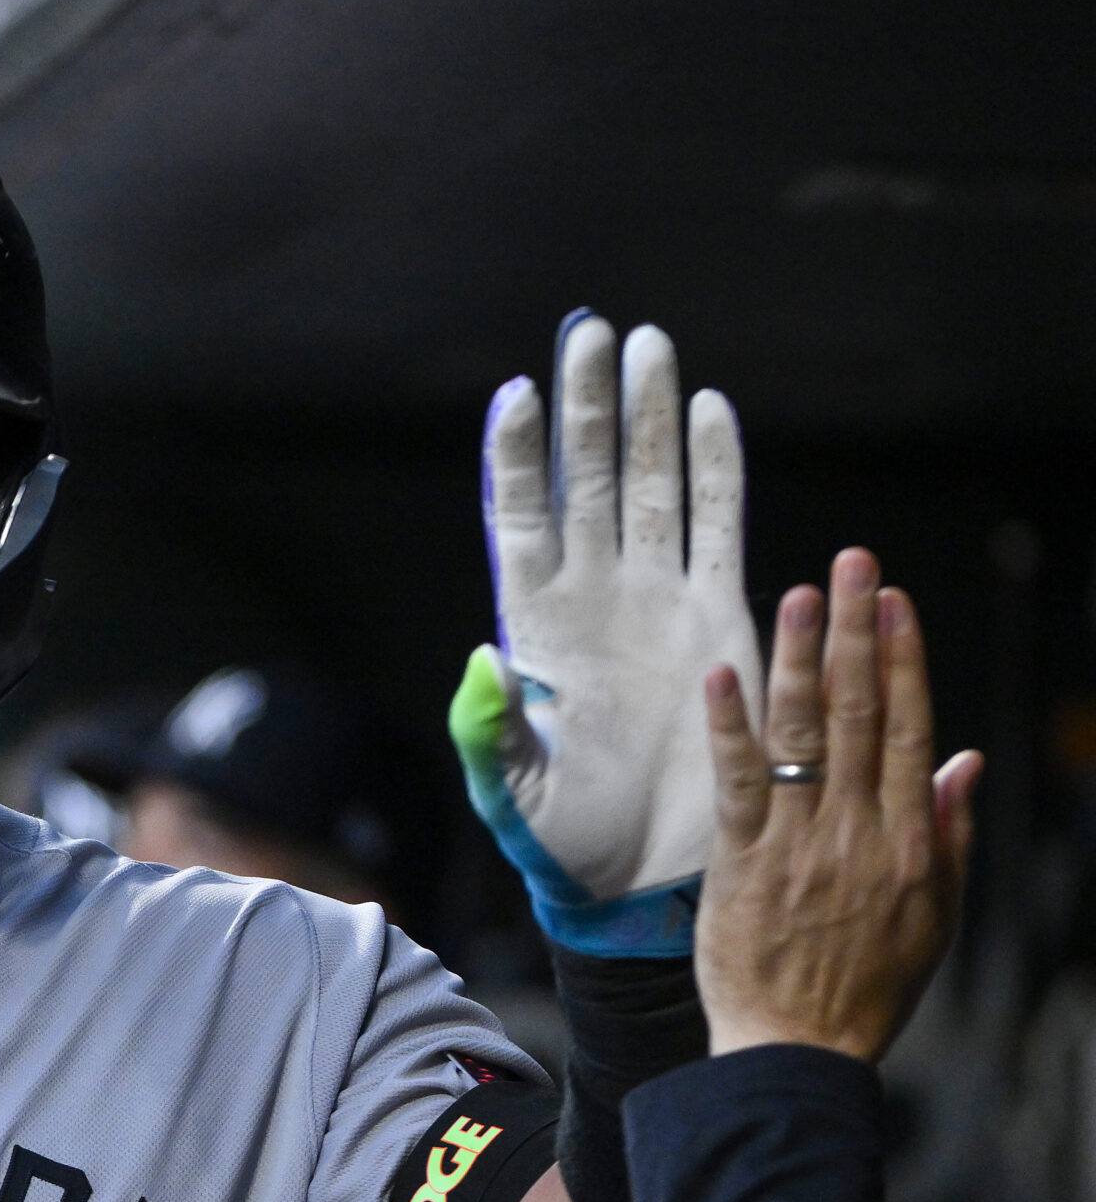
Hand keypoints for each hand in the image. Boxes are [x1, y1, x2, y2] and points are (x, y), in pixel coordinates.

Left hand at [450, 312, 761, 955]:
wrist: (643, 872)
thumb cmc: (562, 838)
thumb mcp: (508, 790)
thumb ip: (487, 731)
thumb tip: (482, 662)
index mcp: (534, 624)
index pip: (520, 517)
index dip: (517, 458)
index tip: (515, 393)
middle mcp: (593, 593)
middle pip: (589, 478)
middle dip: (587, 406)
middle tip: (589, 330)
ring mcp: (655, 596)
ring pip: (653, 485)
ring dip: (648, 416)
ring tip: (645, 344)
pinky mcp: (718, 614)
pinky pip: (719, 525)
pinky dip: (716, 467)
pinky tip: (707, 408)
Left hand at [696, 550, 982, 1058]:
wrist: (797, 1048)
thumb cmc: (865, 985)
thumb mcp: (935, 914)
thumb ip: (947, 830)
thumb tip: (964, 758)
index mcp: (910, 842)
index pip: (911, 729)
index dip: (904, 660)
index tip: (895, 603)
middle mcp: (859, 832)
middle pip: (863, 714)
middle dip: (858, 633)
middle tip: (853, 565)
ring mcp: (800, 845)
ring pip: (805, 735)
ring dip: (801, 659)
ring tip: (801, 595)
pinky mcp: (742, 862)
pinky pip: (739, 783)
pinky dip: (731, 727)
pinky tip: (726, 675)